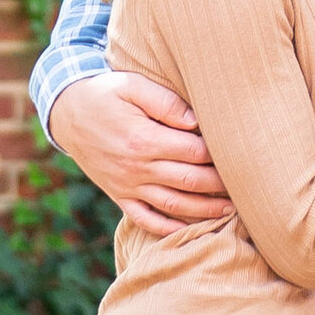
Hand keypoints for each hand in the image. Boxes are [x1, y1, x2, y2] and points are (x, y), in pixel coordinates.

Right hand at [46, 69, 230, 238]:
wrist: (65, 113)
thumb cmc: (105, 93)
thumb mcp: (132, 85)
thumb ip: (166, 102)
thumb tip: (197, 121)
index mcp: (143, 139)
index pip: (194, 152)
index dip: (220, 154)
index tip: (241, 152)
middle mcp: (136, 167)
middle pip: (189, 182)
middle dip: (221, 186)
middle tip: (248, 185)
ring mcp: (126, 185)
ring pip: (173, 206)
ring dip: (204, 212)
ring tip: (231, 211)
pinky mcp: (118, 195)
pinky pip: (146, 219)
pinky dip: (169, 228)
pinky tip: (191, 229)